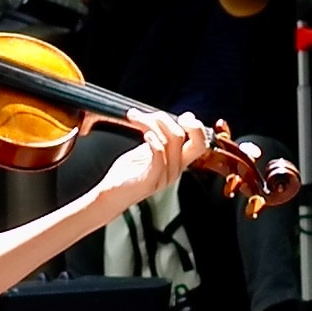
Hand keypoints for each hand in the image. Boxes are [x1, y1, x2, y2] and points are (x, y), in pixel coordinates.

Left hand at [90, 110, 213, 218]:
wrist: (110, 196)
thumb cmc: (126, 174)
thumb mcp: (147, 152)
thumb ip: (158, 138)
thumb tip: (162, 117)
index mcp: (178, 163)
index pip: (201, 144)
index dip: (197, 127)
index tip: (183, 116)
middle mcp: (176, 170)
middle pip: (195, 141)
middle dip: (182, 122)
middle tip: (158, 115)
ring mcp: (165, 177)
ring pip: (172, 141)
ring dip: (152, 123)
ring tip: (135, 118)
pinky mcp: (151, 180)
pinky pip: (159, 154)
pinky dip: (153, 138)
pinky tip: (144, 134)